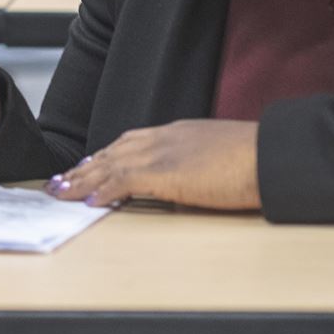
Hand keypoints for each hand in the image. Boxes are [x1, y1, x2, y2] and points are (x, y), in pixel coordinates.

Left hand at [44, 121, 260, 210]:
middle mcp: (163, 138)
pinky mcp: (164, 173)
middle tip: (63, 180)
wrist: (271, 155)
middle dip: (85, 167)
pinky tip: (89, 200)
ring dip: (83, 179)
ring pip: (109, 164)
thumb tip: (188, 184)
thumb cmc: (257, 158)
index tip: (89, 164)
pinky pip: (123, 180)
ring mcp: (162, 153)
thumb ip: (197, 164)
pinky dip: (103, 189)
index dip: (106, 154)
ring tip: (62, 191)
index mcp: (177, 133)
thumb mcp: (219, 156)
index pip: (130, 142)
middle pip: (112, 151)